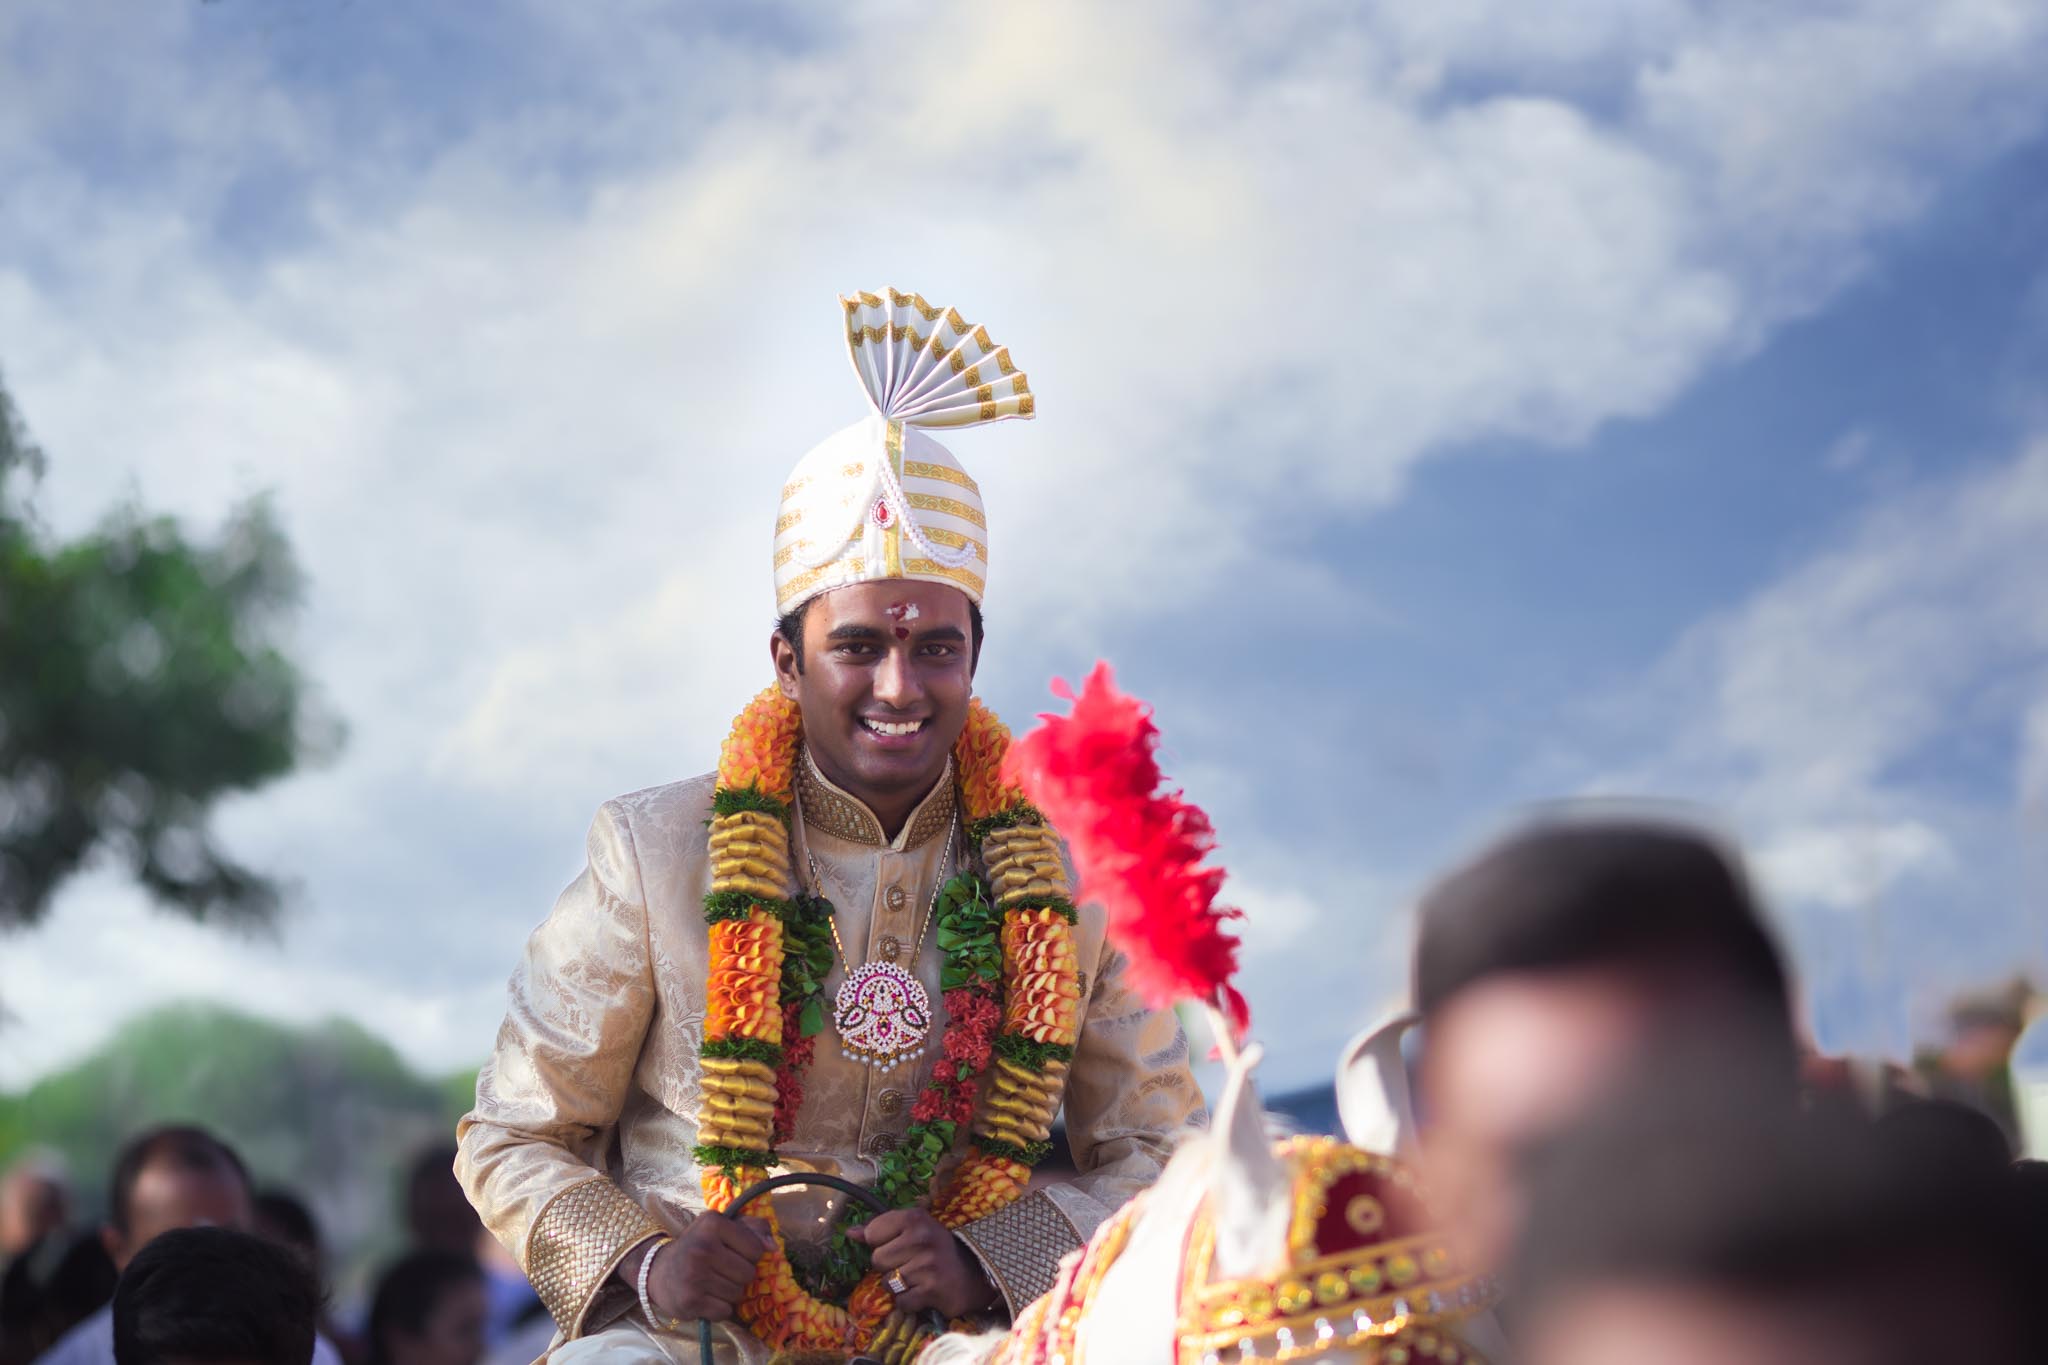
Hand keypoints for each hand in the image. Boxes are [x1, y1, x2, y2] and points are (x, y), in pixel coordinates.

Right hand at [643, 1215, 774, 1323]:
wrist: (658, 1271)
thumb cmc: (699, 1246)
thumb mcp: (722, 1227)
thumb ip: (753, 1229)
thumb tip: (773, 1247)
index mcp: (712, 1223)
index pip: (756, 1248)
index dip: (749, 1254)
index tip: (733, 1252)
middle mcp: (702, 1247)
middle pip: (748, 1273)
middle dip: (739, 1275)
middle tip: (721, 1270)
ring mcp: (695, 1276)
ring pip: (738, 1294)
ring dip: (729, 1292)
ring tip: (712, 1283)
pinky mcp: (690, 1301)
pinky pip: (725, 1311)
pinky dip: (719, 1308)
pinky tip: (706, 1297)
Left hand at [849, 1209, 998, 1318]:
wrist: (973, 1274)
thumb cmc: (935, 1248)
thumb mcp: (912, 1229)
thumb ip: (880, 1228)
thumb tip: (850, 1233)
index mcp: (915, 1217)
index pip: (872, 1233)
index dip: (880, 1243)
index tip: (899, 1244)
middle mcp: (922, 1237)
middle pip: (877, 1259)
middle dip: (888, 1266)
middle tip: (910, 1263)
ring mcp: (928, 1264)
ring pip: (886, 1282)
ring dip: (898, 1285)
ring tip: (917, 1277)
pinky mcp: (932, 1289)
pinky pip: (901, 1301)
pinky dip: (909, 1301)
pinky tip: (923, 1292)